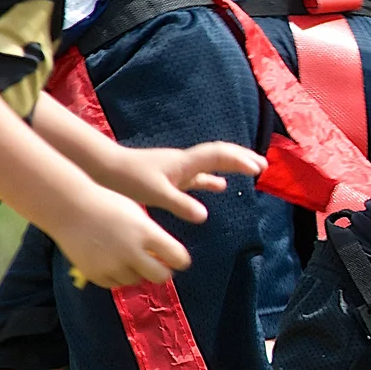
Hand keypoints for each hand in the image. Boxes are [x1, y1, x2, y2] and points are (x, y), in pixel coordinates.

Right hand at [49, 186, 194, 287]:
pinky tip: (112, 261)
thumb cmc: (107, 205)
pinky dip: (117, 276)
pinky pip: (115, 284)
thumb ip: (154, 236)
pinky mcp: (96, 274)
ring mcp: (112, 266)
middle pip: (161, 276)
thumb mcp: (138, 215)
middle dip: (162, 271)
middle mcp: (131, 252)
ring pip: (136, 281)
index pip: (178, 257)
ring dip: (136, 272)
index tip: (178, 260)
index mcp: (146, 232)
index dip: (180, 260)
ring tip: (127, 257)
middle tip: (157, 265)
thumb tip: (170, 259)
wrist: (69, 207)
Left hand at [94, 141, 267, 223]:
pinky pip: (200, 176)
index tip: (258, 169)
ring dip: (232, 165)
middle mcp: (185, 162)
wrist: (107, 169)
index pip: (219, 155)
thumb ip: (180, 204)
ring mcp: (179, 168)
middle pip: (220, 154)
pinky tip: (220, 186)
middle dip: (242, 158)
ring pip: (212, 164)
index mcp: (185, 163)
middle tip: (264, 165)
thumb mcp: (156, 193)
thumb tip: (204, 215)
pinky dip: (213, 179)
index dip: (239, 160)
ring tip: (251, 170)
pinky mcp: (172, 176)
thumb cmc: (130, 179)